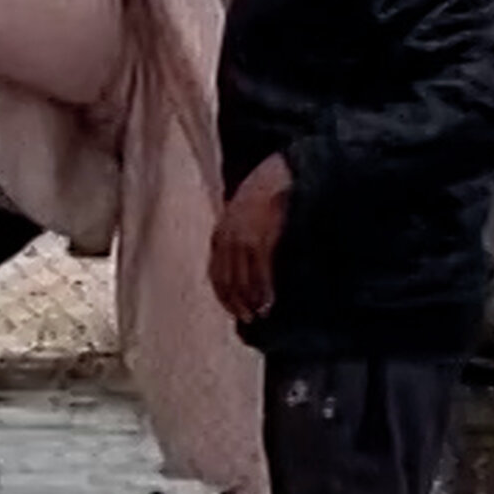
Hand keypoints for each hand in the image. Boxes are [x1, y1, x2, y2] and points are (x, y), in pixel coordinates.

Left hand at [209, 155, 292, 323]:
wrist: (277, 173)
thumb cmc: (262, 195)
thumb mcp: (241, 216)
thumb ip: (237, 240)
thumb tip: (242, 268)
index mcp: (220, 234)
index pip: (216, 273)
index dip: (224, 295)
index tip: (234, 311)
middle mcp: (226, 239)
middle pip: (227, 280)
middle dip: (236, 302)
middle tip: (248, 319)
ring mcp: (243, 239)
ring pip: (243, 279)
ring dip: (251, 301)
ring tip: (260, 315)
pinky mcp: (261, 238)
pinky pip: (259, 271)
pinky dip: (263, 289)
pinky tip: (269, 301)